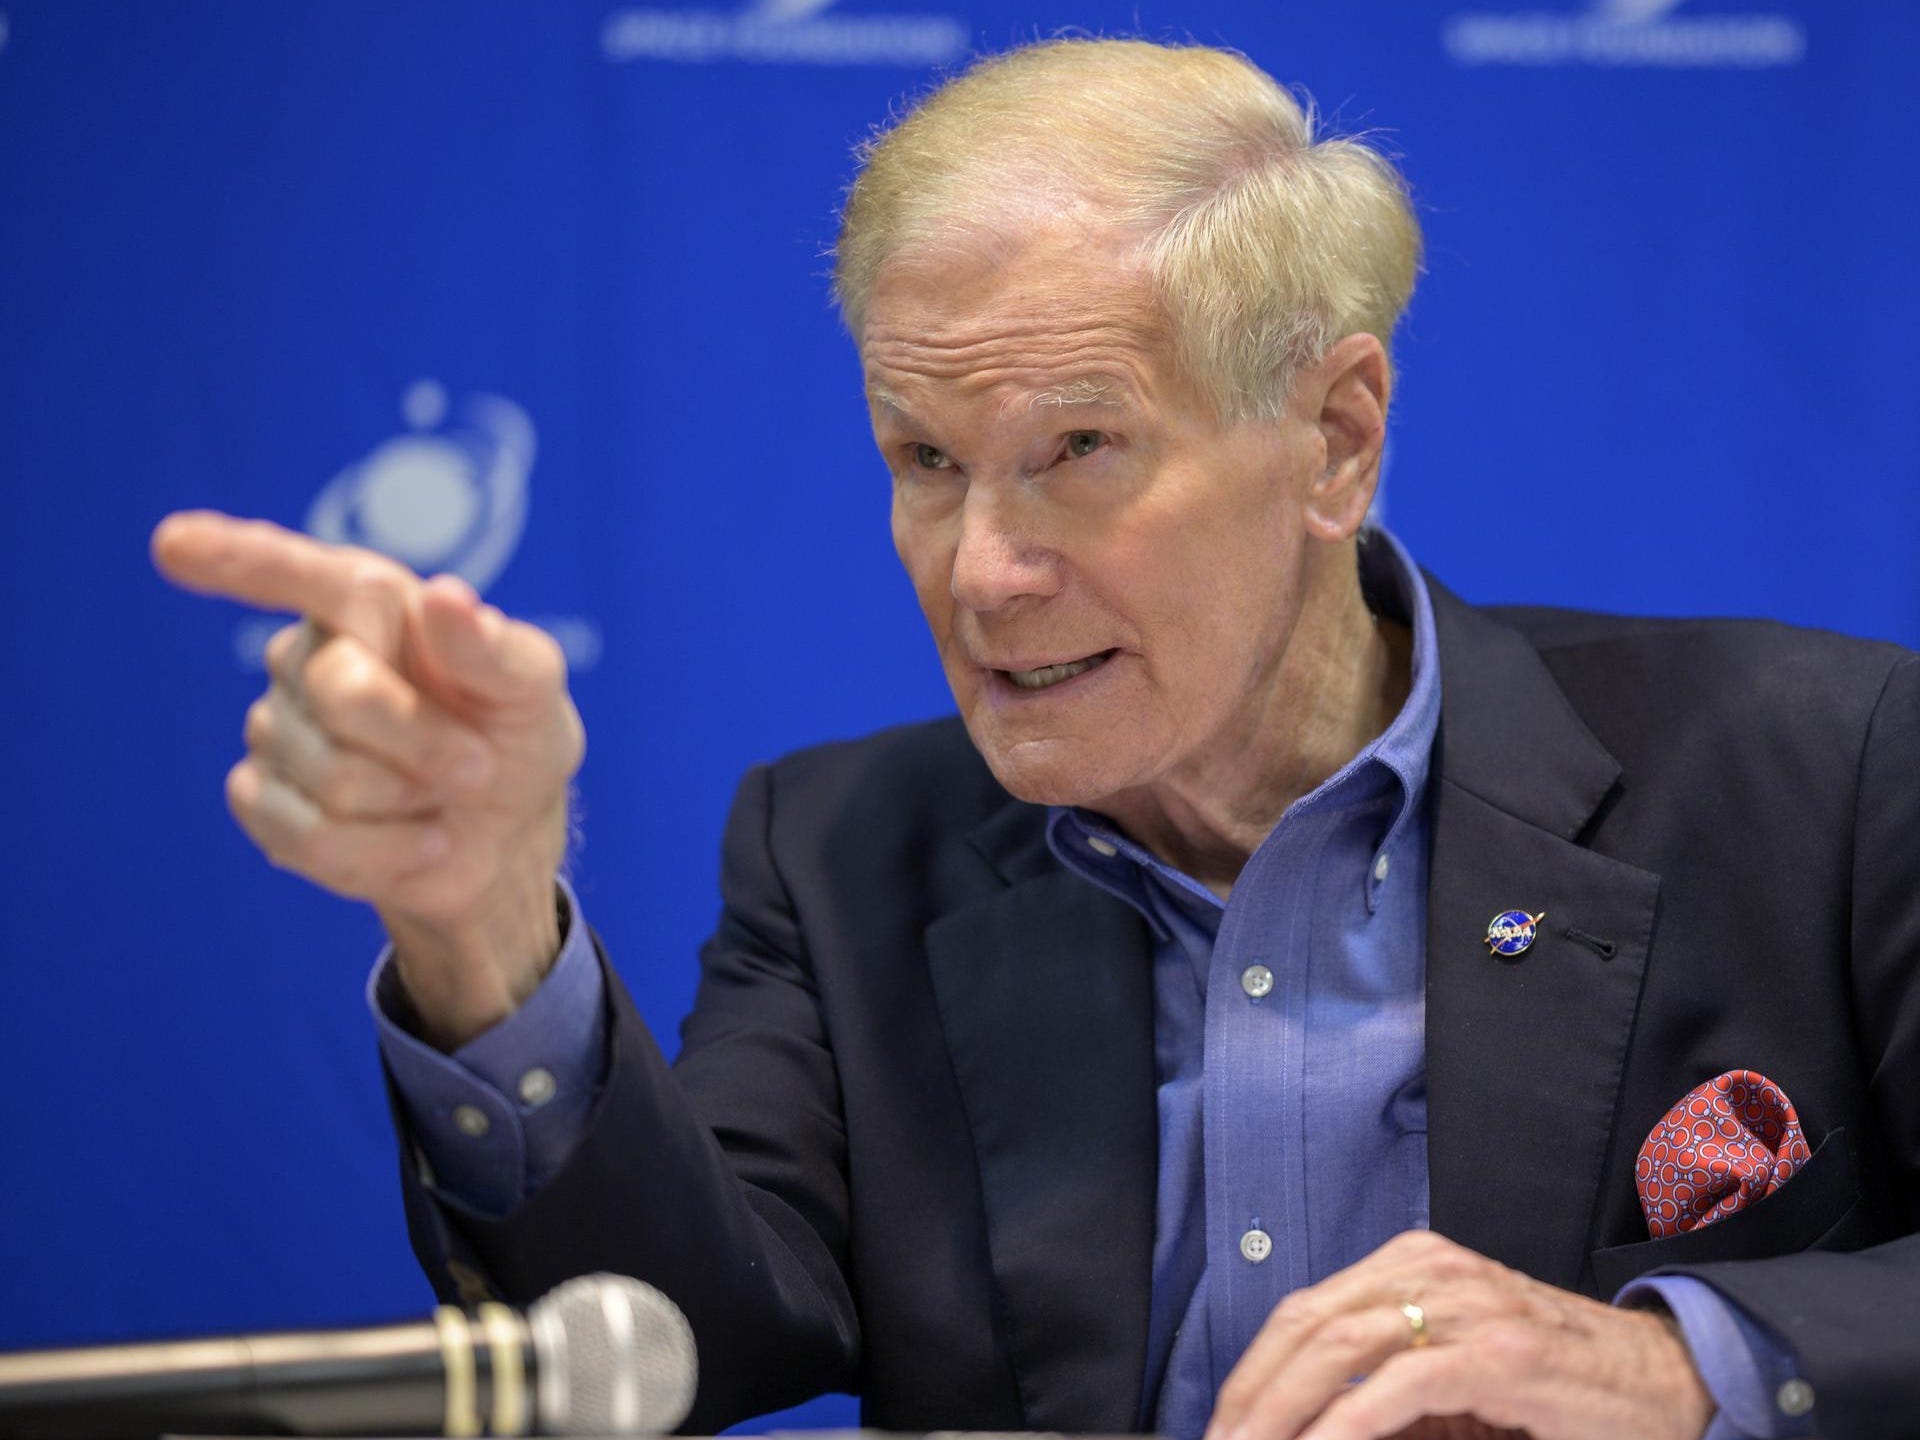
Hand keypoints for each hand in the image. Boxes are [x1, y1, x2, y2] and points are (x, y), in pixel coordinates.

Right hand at [152, 511, 584, 1048]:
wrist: (503, 831)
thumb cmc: (512, 733)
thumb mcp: (532, 688)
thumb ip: (494, 648)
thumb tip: (446, 598)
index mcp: (367, 602)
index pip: (296, 572)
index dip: (235, 559)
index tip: (173, 545)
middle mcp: (306, 655)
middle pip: (342, 693)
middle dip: (426, 741)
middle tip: (477, 762)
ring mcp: (274, 728)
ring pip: (331, 776)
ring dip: (413, 801)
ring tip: (440, 796)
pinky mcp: (262, 800)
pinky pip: (309, 836)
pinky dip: (386, 852)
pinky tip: (420, 841)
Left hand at [1205, 1231, 1712, 1439]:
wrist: (1666, 1383)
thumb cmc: (1555, 1388)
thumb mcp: (1454, 1377)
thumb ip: (1385, 1389)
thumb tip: (1303, 1427)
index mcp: (1411, 1265)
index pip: (1304, 1312)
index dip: (1251, 1372)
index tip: (1220, 1426)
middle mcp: (1430, 1269)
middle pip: (1307, 1324)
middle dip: (1250, 1395)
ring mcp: (1466, 1305)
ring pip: (1340, 1347)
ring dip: (1282, 1411)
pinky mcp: (1500, 1353)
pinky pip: (1401, 1385)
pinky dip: (1346, 1424)